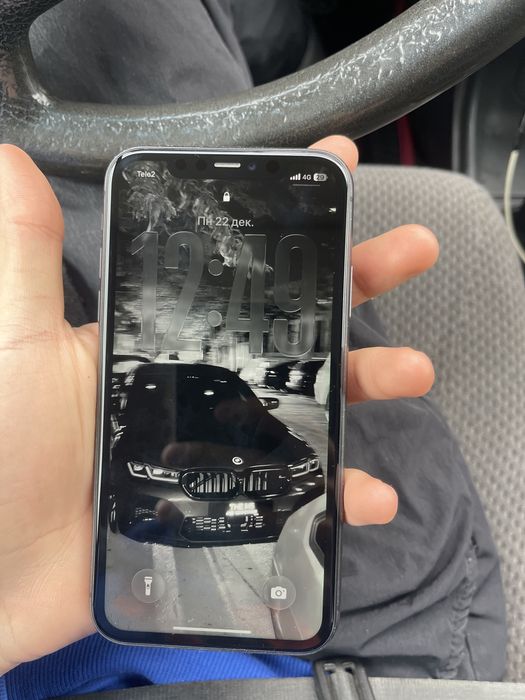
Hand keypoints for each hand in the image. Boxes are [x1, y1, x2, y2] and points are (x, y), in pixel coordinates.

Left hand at [0, 137, 437, 672]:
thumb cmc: (1, 449)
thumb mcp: (15, 341)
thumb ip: (26, 257)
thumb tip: (14, 161)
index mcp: (159, 339)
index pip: (233, 271)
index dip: (286, 223)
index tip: (332, 172)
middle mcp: (198, 385)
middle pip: (292, 326)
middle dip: (356, 282)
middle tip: (409, 251)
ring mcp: (217, 445)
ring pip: (310, 404)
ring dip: (367, 382)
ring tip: (410, 370)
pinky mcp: (227, 504)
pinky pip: (298, 494)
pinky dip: (338, 496)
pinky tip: (368, 495)